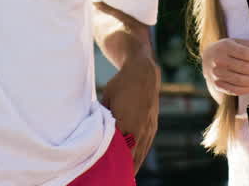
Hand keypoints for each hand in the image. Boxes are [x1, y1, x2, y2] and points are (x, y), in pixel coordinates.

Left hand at [100, 50, 159, 172]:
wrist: (143, 72)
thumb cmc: (120, 85)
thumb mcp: (106, 100)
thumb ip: (103, 119)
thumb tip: (95, 134)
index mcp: (126, 124)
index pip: (118, 151)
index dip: (112, 163)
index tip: (104, 171)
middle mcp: (139, 129)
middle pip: (130, 158)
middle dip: (122, 169)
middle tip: (114, 178)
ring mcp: (148, 129)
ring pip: (140, 155)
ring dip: (131, 166)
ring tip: (123, 177)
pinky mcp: (153, 127)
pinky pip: (146, 147)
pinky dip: (139, 157)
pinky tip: (133, 164)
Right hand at [202, 38, 248, 95]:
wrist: (207, 57)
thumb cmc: (226, 48)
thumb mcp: (237, 41)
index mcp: (224, 46)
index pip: (247, 54)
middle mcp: (219, 61)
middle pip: (246, 68)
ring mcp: (217, 75)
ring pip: (242, 80)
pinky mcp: (218, 85)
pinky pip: (236, 90)